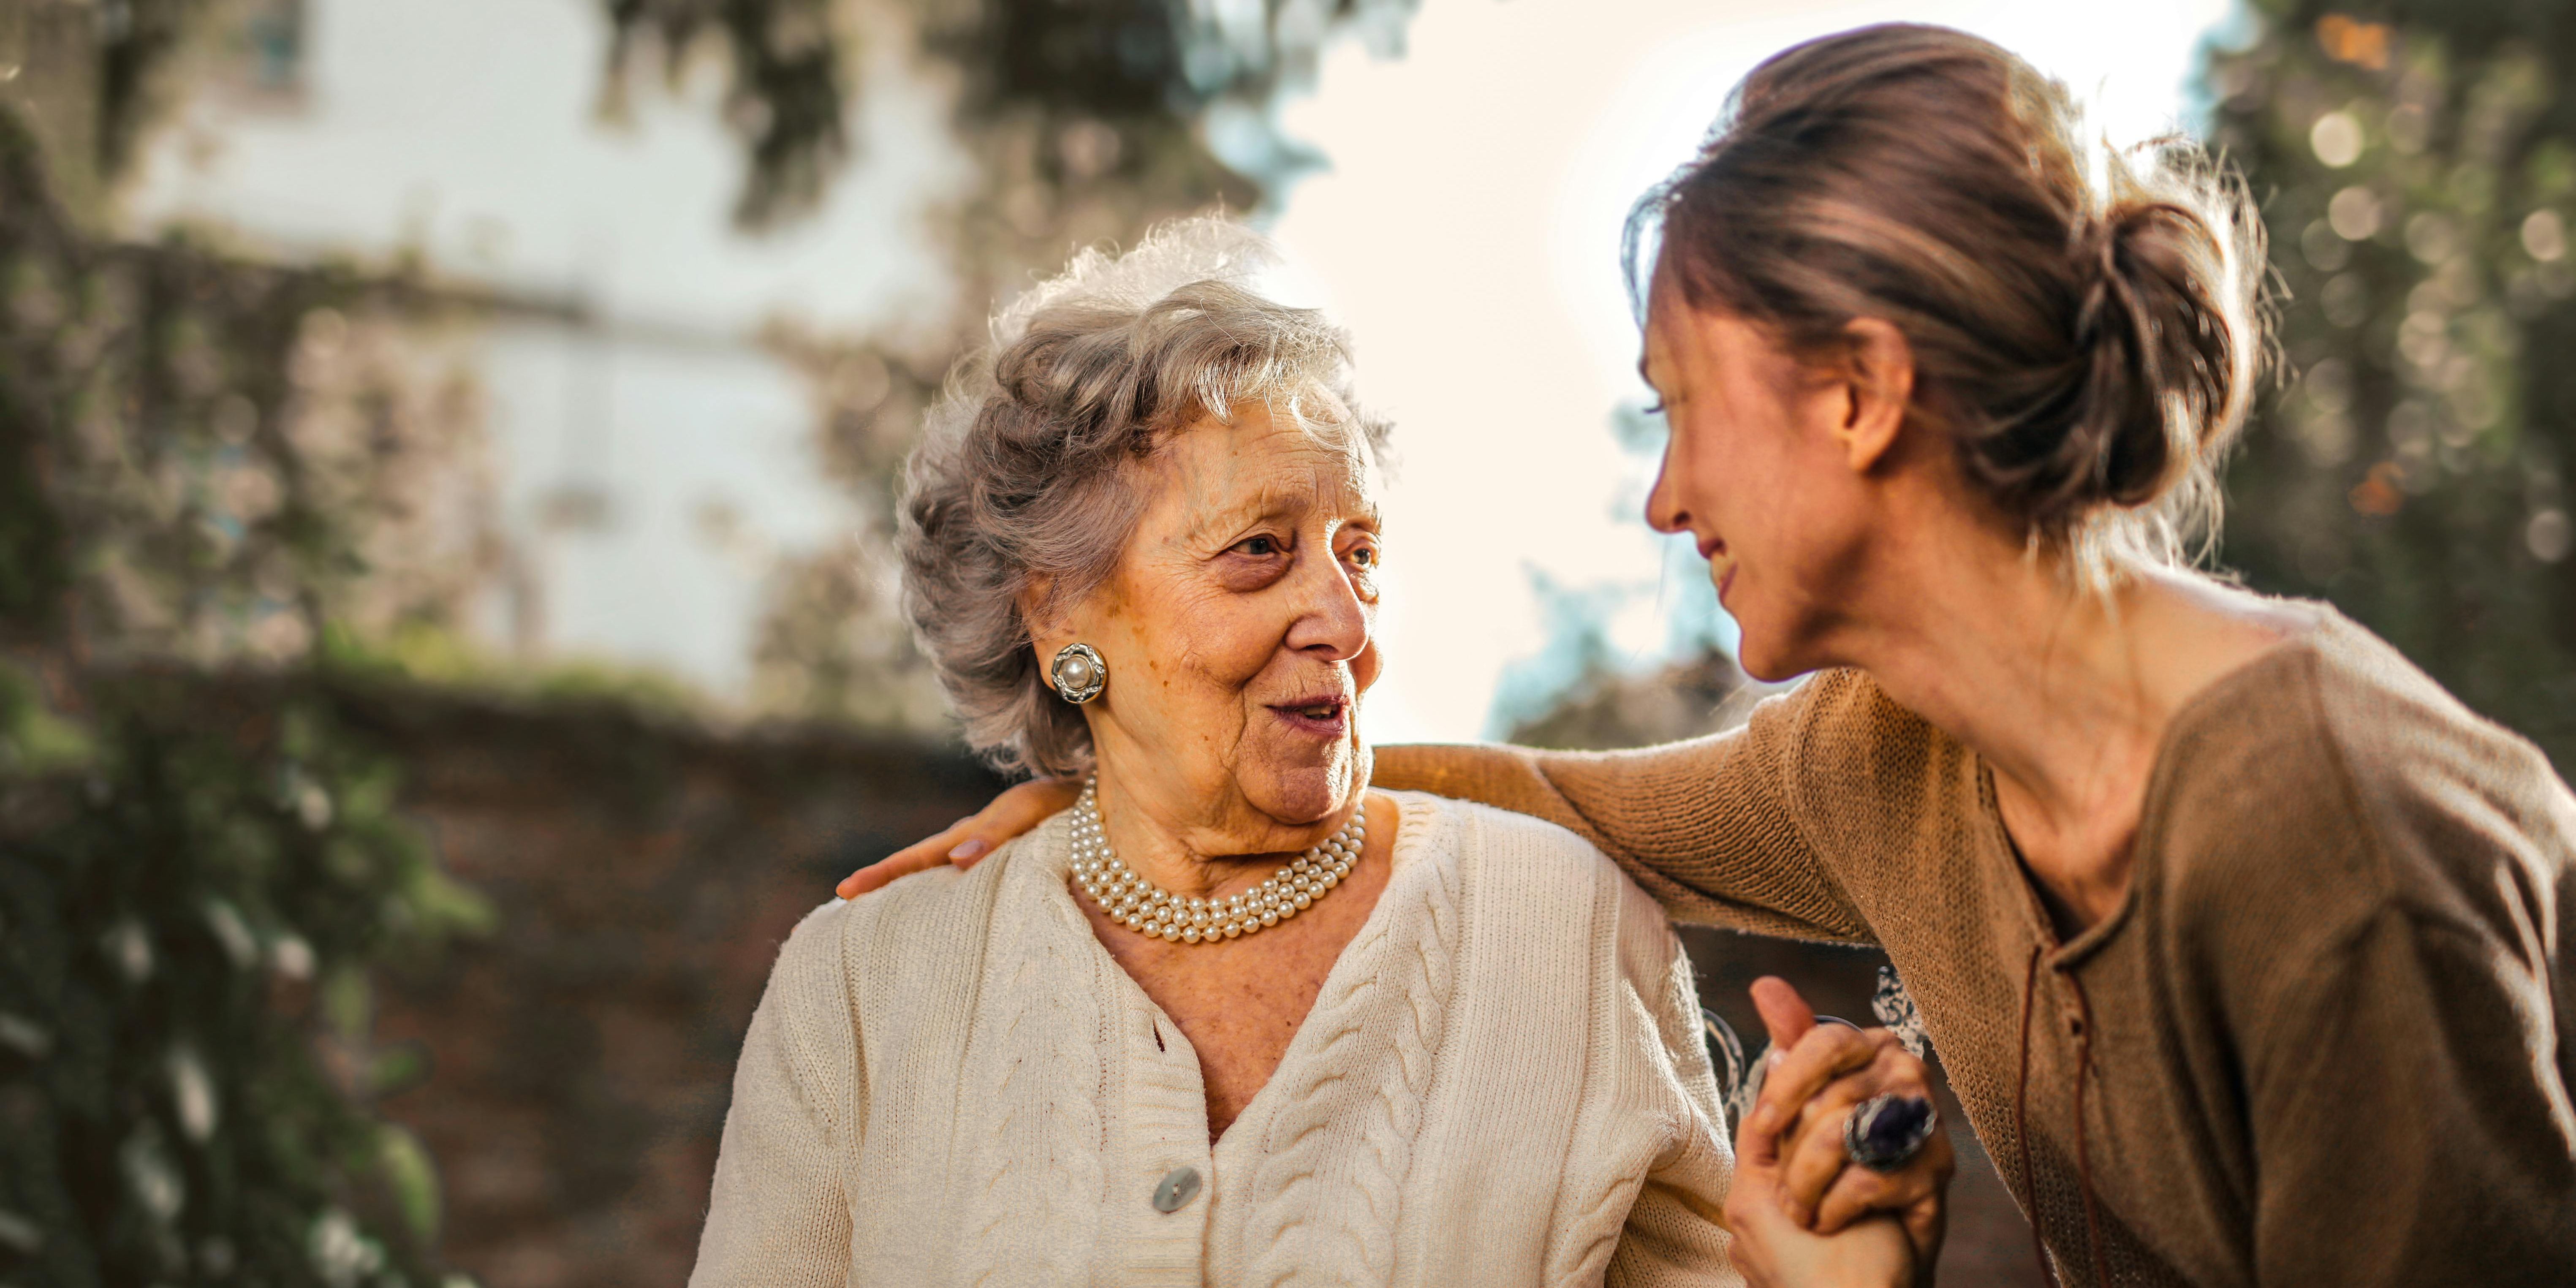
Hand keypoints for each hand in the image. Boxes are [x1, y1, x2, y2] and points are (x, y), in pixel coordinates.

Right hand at [834, 777, 1081, 898]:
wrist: (1105, 800)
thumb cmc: (1068, 802)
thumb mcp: (1031, 810)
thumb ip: (995, 832)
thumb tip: (956, 861)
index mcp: (972, 834)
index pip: (918, 857)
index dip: (882, 874)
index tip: (845, 891)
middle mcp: (974, 847)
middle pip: (921, 869)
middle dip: (884, 886)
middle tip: (843, 905)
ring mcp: (990, 859)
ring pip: (942, 879)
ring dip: (913, 896)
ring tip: (880, 922)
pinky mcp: (1012, 870)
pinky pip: (973, 889)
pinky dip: (951, 902)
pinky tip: (943, 923)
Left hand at [1739, 977, 1951, 1274]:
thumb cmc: (1803, 1226)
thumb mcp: (1773, 1141)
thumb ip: (1780, 1071)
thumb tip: (1769, 988)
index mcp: (1860, 1065)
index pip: (1827, 1039)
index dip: (1789, 1082)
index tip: (1766, 1124)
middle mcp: (1899, 1082)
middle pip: (1832, 1089)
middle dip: (1793, 1154)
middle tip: (1788, 1195)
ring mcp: (1922, 1125)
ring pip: (1846, 1128)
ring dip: (1809, 1184)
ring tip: (1807, 1214)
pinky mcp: (1935, 1170)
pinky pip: (1869, 1171)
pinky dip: (1836, 1208)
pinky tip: (1837, 1224)